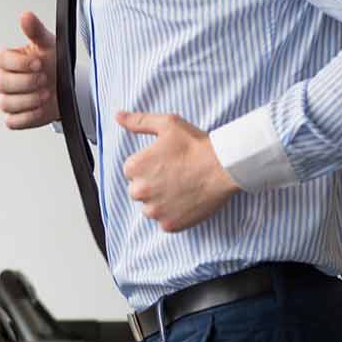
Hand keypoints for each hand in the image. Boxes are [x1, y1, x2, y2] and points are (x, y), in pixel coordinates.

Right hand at [0, 11, 59, 129]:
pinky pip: (13, 121)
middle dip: (25, 82)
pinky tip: (41, 107)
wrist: (67, 87)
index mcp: (10, 60)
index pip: (1, 60)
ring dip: (29, 99)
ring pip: (6, 103)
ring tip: (46, 93)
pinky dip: (28, 116)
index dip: (19, 63)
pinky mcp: (15, 118)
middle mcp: (5, 80)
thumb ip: (35, 31)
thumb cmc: (54, 63)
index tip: (38, 62)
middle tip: (44, 78)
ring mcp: (8, 100)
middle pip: (1, 83)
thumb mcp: (48, 44)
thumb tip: (25, 15)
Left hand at [117, 111, 241, 231]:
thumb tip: (118, 116)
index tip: (165, 163)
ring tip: (181, 188)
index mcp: (134, 167)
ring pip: (150, 208)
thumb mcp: (167, 125)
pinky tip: (186, 201)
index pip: (132, 171)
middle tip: (174, 176)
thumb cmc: (196, 145)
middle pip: (138, 191)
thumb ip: (139, 122)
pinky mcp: (169, 224)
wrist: (223, 166)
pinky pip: (165, 222)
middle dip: (152, 184)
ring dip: (160, 202)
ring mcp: (154, 210)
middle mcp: (139, 191)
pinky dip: (173, 215)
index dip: (149, 166)